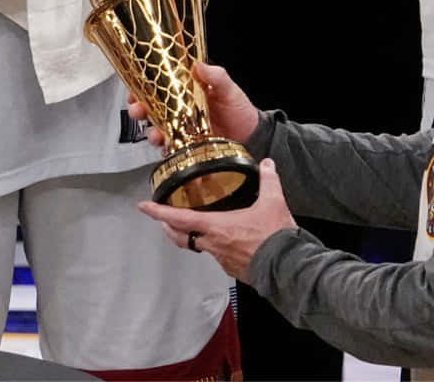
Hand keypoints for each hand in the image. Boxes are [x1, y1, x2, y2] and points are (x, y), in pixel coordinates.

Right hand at [125, 61, 261, 146]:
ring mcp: (181, 128)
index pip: (158, 84)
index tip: (133, 85)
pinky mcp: (186, 147)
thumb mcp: (229, 88)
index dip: (141, 84)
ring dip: (150, 131)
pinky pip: (170, 148)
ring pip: (156, 128)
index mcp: (186, 90)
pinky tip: (167, 147)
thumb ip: (216, 76)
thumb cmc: (239, 109)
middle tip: (137, 109)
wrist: (251, 136)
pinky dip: (165, 149)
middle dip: (138, 108)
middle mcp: (179, 109)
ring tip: (154, 133)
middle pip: (150, 107)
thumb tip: (199, 65)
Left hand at [138, 159, 295, 281]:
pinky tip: (224, 238)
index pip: (179, 219)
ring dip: (191, 236)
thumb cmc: (276, 239)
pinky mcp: (233, 268)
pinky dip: (213, 245)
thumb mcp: (273, 203)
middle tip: (163, 218)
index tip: (143, 206)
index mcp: (216, 227)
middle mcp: (214, 245)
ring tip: (194, 225)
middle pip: (181, 237)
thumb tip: (267, 164)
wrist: (290, 269)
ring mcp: (222, 259)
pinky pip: (216, 255)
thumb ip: (268, 181)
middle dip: (168, 227)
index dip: (158, 212)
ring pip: (198, 246)